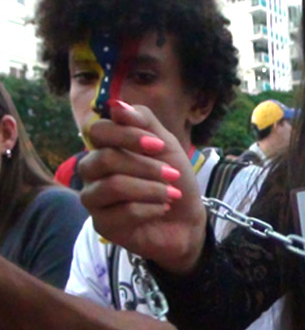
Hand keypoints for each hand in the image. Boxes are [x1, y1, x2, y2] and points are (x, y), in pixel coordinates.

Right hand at [78, 100, 205, 273]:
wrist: (186, 219)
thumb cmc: (173, 179)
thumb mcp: (166, 145)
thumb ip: (143, 122)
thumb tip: (115, 105)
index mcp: (106, 148)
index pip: (98, 131)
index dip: (127, 135)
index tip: (158, 145)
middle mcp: (93, 172)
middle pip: (104, 159)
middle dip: (145, 166)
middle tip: (172, 174)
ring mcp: (95, 199)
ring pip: (112, 186)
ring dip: (150, 189)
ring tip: (172, 194)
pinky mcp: (102, 224)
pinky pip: (121, 212)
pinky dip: (150, 209)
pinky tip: (162, 209)